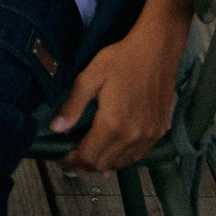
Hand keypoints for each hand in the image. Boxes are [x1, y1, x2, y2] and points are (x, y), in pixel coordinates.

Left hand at [50, 18, 184, 172]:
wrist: (156, 50)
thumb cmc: (120, 59)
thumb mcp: (89, 77)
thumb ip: (73, 106)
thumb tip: (55, 128)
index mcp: (112, 123)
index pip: (89, 156)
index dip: (72, 161)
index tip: (61, 159)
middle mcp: (133, 135)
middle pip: (104, 164)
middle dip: (85, 165)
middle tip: (71, 158)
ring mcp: (149, 136)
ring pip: (122, 163)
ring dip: (104, 164)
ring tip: (89, 158)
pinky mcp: (159, 131)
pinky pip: (138, 155)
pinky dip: (122, 158)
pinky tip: (113, 152)